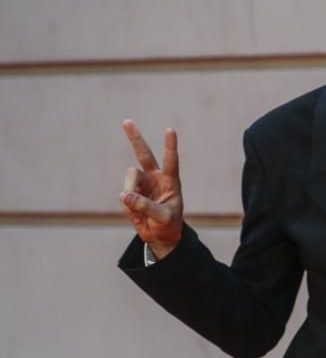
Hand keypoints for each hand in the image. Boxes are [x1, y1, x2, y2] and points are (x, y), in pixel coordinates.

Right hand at [118, 120, 183, 258]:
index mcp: (170, 181)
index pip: (171, 160)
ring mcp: (141, 184)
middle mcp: (155, 178)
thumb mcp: (163, 217)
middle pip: (144, 154)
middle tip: (127, 121)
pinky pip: (124, 195)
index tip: (170, 130)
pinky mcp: (130, 193)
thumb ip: (145, 206)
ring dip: (131, 190)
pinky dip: (128, 205)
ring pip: (129, 178)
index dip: (170, 146)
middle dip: (135, 138)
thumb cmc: (168, 224)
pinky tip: (136, 214)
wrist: (160, 236)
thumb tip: (125, 194)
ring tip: (138, 208)